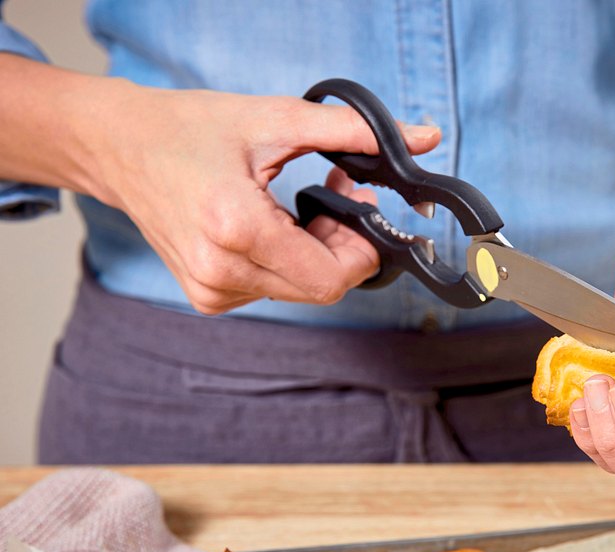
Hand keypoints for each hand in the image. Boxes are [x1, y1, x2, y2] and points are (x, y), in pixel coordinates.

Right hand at [0, 54, 441, 314]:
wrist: (118, 147)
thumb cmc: (186, 129)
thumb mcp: (274, 119)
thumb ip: (353, 132)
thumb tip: (423, 138)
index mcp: (234, 230)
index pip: (331, 278)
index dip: (362, 249)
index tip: (360, 206)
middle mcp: (220, 273)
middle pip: (321, 287)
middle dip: (343, 245)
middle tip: (336, 195)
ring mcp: (212, 291)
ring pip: (301, 290)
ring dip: (318, 252)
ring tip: (302, 204)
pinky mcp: (208, 297)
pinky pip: (275, 289)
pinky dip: (290, 261)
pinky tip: (277, 224)